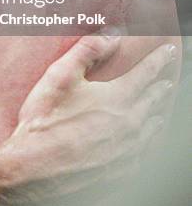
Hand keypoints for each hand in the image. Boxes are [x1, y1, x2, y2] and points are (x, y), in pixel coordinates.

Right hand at [0, 34, 176, 205]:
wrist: (36, 169)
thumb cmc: (46, 120)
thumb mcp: (60, 75)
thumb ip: (87, 50)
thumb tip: (113, 34)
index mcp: (117, 98)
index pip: (146, 73)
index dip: (158, 59)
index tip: (168, 51)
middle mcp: (130, 124)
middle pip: (153, 101)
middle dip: (161, 86)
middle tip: (167, 80)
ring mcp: (128, 150)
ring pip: (152, 128)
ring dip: (158, 113)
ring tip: (159, 109)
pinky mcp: (121, 170)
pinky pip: (145, 153)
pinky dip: (150, 141)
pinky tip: (145, 141)